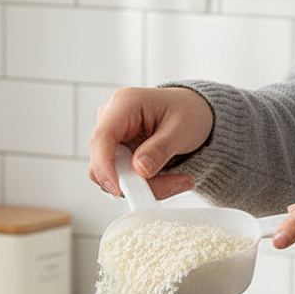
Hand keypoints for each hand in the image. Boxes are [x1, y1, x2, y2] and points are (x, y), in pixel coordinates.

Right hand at [87, 86, 213, 198]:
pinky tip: (170, 179)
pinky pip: (123, 179)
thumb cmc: (188, 111)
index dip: (104, 166)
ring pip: (113, 176)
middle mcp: (110, 120)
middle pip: (103, 162)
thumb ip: (160, 149)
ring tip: (179, 181)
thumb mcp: (182, 129)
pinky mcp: (116, 155)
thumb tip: (138, 169)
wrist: (192, 112)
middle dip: (134, 182)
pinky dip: (146, 186)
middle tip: (171, 185)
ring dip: (145, 186)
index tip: (118, 189)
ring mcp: (111, 139)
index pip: (102, 138)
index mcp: (124, 104)